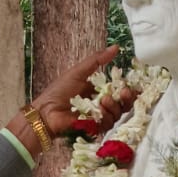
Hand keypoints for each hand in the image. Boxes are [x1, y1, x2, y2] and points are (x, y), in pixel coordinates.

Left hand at [12, 46, 136, 151]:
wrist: (48, 111)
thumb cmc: (60, 91)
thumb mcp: (79, 71)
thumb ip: (97, 60)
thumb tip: (116, 48)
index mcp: (99, 90)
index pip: (120, 91)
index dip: (128, 89)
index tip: (130, 85)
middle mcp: (102, 105)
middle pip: (123, 104)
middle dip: (127, 98)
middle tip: (123, 92)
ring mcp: (99, 118)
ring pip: (117, 114)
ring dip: (114, 106)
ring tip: (103, 101)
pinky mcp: (96, 129)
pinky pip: (108, 124)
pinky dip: (106, 117)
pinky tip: (99, 111)